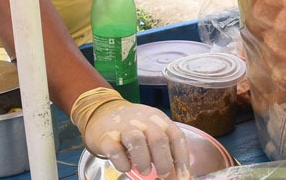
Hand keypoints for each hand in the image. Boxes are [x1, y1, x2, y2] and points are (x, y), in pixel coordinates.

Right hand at [72, 88, 190, 177]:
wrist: (102, 113)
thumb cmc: (133, 127)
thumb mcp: (151, 132)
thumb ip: (165, 151)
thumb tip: (178, 177)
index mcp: (158, 118)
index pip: (176, 136)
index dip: (181, 158)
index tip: (183, 176)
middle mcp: (142, 120)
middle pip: (158, 139)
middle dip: (164, 162)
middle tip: (163, 175)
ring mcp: (123, 127)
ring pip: (137, 141)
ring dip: (144, 161)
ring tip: (145, 170)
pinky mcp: (106, 136)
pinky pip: (115, 150)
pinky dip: (122, 163)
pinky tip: (126, 166)